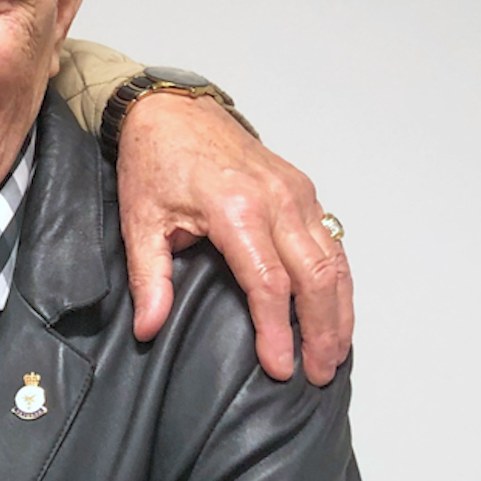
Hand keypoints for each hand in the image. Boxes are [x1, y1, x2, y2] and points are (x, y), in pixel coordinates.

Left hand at [115, 93, 352, 383]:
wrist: (170, 108)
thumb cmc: (154, 160)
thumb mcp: (140, 221)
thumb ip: (149, 278)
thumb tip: (148, 327)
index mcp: (235, 210)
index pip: (269, 283)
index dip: (278, 330)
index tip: (282, 367)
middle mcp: (277, 200)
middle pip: (316, 277)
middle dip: (322, 331)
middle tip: (318, 372)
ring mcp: (296, 193)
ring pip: (334, 261)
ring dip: (339, 311)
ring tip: (334, 353)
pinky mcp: (303, 189)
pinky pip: (332, 242)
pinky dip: (339, 281)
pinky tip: (336, 310)